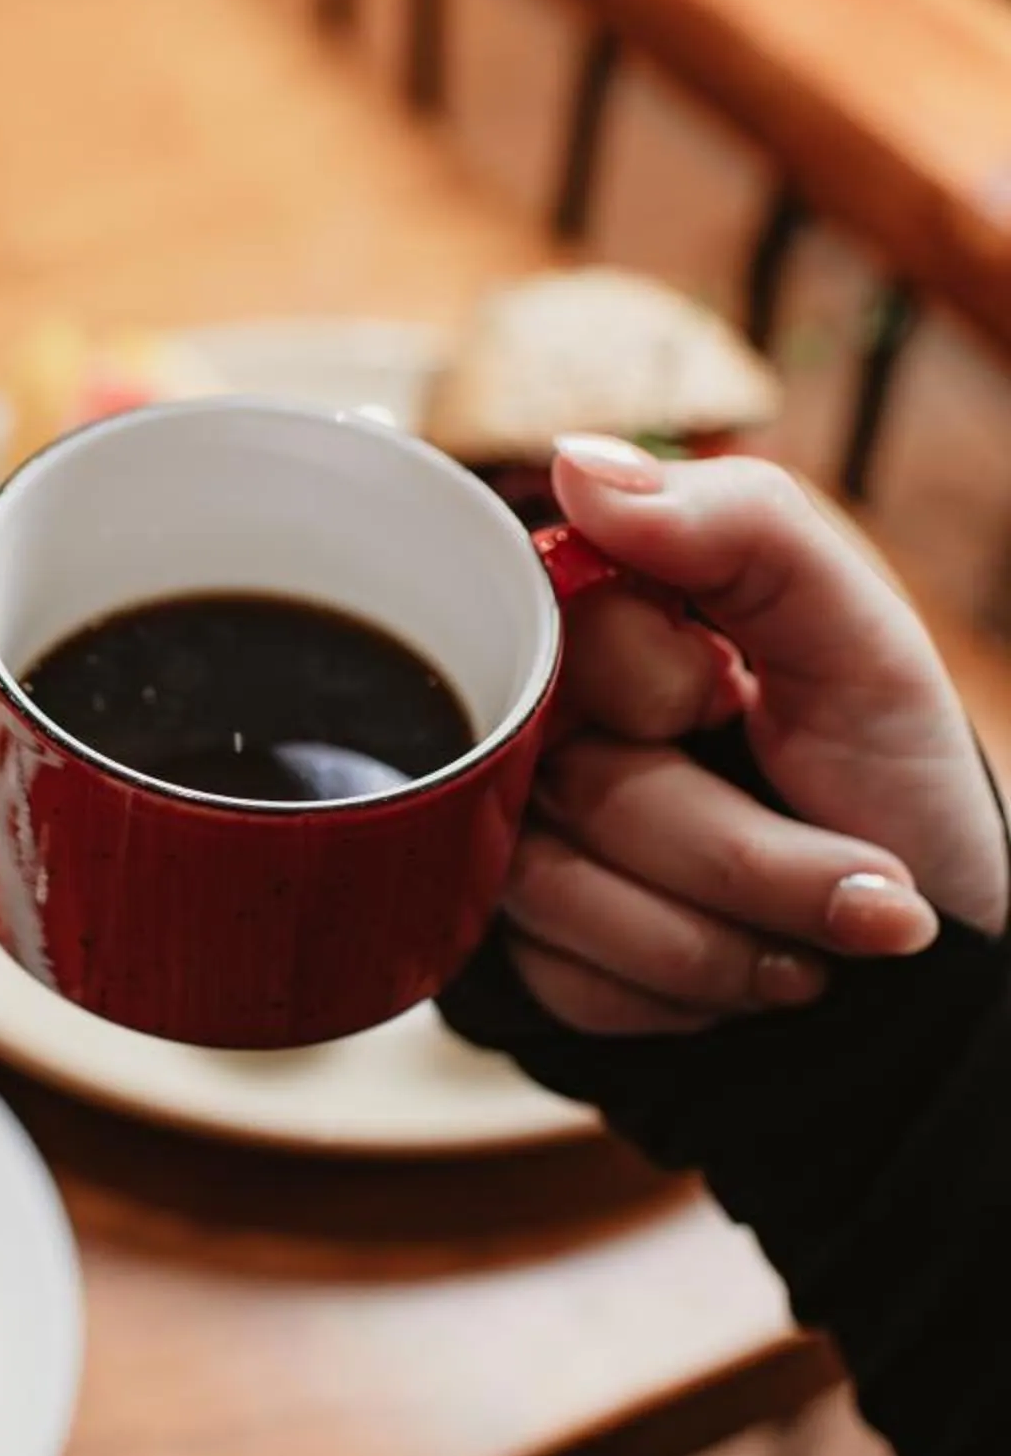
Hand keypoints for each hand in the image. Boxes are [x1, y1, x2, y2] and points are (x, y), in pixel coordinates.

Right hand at [502, 438, 1006, 1036]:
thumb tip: (577, 461)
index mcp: (613, 623)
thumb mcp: (862, 640)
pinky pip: (564, 979)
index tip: (740, 703)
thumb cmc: (895, 785)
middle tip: (860, 869)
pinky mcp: (522, 953)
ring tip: (823, 940)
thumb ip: (744, 527)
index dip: (661, 685)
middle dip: (746, 853)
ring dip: (729, 939)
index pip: (558, 627)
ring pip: (565, 896)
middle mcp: (547, 727)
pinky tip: (747, 974)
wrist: (933, 965)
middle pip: (578, 784)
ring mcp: (522, 841)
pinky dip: (684, 994)